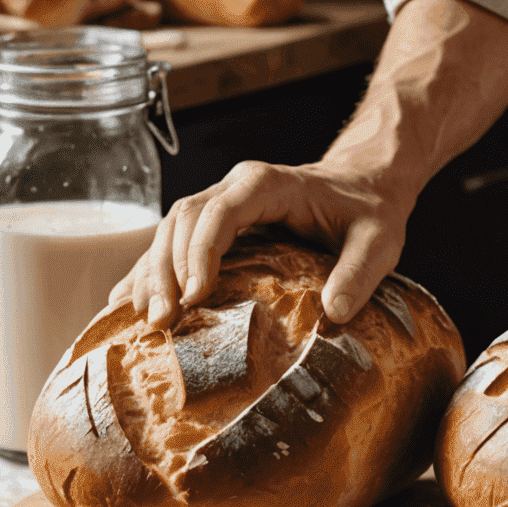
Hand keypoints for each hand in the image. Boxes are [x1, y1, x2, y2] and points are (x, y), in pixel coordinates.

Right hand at [110, 159, 414, 328]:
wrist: (367, 185)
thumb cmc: (371, 211)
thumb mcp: (379, 242)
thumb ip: (360, 273)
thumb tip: (336, 313)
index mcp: (268, 184)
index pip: (220, 213)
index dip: (200, 253)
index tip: (196, 297)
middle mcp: (236, 188)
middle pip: (183, 222)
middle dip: (166, 271)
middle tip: (163, 321)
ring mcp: (221, 204)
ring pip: (170, 232)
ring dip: (153, 275)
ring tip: (147, 322)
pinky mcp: (216, 225)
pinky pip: (173, 244)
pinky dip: (150, 273)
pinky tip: (128, 305)